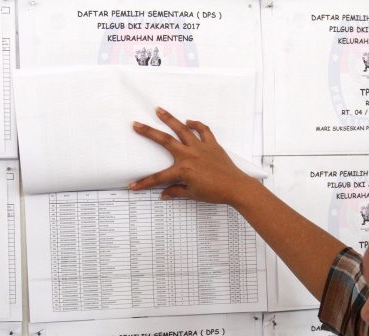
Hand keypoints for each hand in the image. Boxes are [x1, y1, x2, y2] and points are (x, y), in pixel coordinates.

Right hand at [128, 107, 257, 205]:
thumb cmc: (215, 192)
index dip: (144, 183)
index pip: (159, 178)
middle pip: (165, 140)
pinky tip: (189, 121)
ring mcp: (201, 147)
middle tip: (136, 124)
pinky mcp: (212, 144)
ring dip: (170, 119)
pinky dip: (196, 124)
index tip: (132, 186)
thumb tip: (164, 194)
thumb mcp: (193, 194)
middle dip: (149, 132)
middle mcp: (189, 155)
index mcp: (183, 169)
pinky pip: (203, 131)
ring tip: (159, 110)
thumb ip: (176, 191)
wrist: (236, 187)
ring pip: (182, 129)